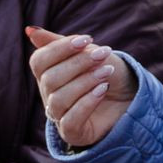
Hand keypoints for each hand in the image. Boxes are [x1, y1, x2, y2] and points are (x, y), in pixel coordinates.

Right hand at [28, 26, 138, 148]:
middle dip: (78, 63)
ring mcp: (59, 116)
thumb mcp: (87, 52)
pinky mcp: (73, 132)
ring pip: (59, 99)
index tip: (86, 39)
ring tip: (107, 71)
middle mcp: (49, 95)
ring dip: (85, 81)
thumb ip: (58, 43)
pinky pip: (70, 120)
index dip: (60, 48)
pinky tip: (103, 89)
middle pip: (49, 79)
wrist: (131, 95)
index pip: (38, 61)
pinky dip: (87, 102)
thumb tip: (30, 30)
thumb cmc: (106, 71)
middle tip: (102, 54)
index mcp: (47, 74)